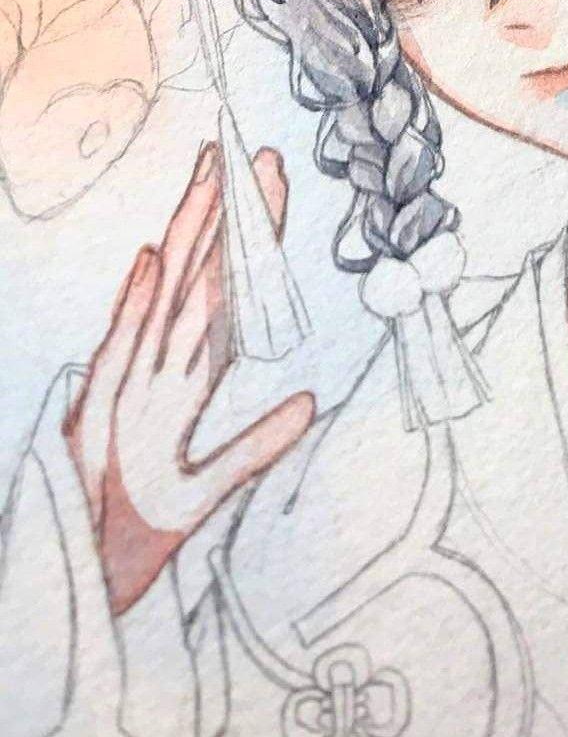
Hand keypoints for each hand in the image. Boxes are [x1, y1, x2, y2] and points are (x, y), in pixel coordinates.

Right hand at [64, 144, 314, 615]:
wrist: (85, 582)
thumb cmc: (135, 528)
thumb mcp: (211, 489)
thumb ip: (258, 445)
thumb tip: (311, 401)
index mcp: (183, 382)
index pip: (229, 297)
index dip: (252, 245)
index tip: (273, 189)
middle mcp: (157, 370)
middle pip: (198, 281)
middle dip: (225, 219)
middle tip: (251, 157)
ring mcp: (127, 386)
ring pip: (163, 299)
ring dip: (187, 242)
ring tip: (209, 184)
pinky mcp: (97, 415)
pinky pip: (121, 353)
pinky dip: (135, 306)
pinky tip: (151, 263)